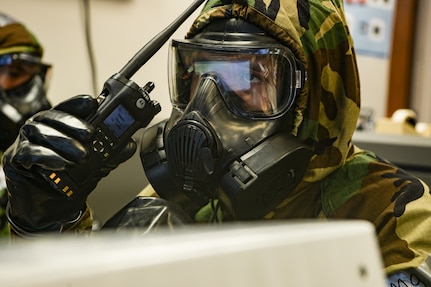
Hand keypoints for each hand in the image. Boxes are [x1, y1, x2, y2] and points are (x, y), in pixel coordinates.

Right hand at [2, 95, 135, 233]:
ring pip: (42, 133)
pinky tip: (61, 164)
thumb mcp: (94, 166)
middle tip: (91, 135)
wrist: (48, 209)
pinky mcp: (16, 159)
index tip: (92, 103)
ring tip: (81, 156)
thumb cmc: (67, 181)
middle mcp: (40, 128)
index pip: (67, 108)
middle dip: (74, 125)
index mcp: (57, 125)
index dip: (78, 104)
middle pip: (53, 117)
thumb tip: (130, 146)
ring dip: (64, 143)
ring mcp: (26, 142)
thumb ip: (111, 155)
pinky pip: (30, 153)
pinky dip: (47, 157)